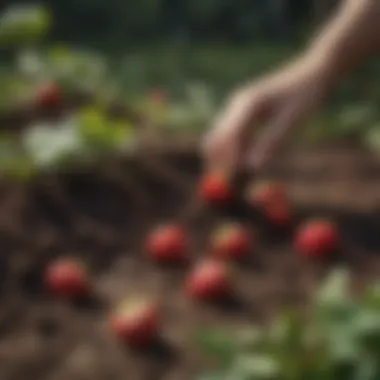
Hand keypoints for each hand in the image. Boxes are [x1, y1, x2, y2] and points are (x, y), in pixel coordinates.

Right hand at [202, 55, 331, 171]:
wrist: (315, 71)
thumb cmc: (307, 94)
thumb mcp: (292, 120)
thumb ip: (271, 142)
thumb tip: (250, 167)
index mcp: (248, 104)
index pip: (226, 136)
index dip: (224, 160)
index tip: (228, 180)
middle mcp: (238, 104)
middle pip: (216, 136)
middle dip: (218, 160)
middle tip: (226, 183)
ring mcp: (240, 107)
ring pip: (223, 137)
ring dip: (227, 156)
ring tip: (236, 176)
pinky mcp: (246, 112)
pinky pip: (235, 135)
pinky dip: (237, 150)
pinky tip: (247, 160)